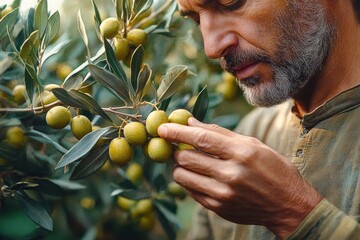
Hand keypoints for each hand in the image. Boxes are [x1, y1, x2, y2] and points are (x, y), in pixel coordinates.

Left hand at [158, 117, 322, 238]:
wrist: (288, 205)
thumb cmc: (273, 168)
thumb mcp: (252, 144)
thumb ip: (220, 133)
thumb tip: (191, 122)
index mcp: (241, 153)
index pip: (200, 138)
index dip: (177, 132)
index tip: (162, 128)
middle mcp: (230, 174)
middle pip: (186, 157)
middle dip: (177, 149)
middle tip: (179, 146)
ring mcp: (223, 194)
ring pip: (182, 176)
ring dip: (180, 166)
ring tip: (189, 162)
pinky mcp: (218, 208)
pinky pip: (190, 191)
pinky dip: (190, 181)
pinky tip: (201, 177)